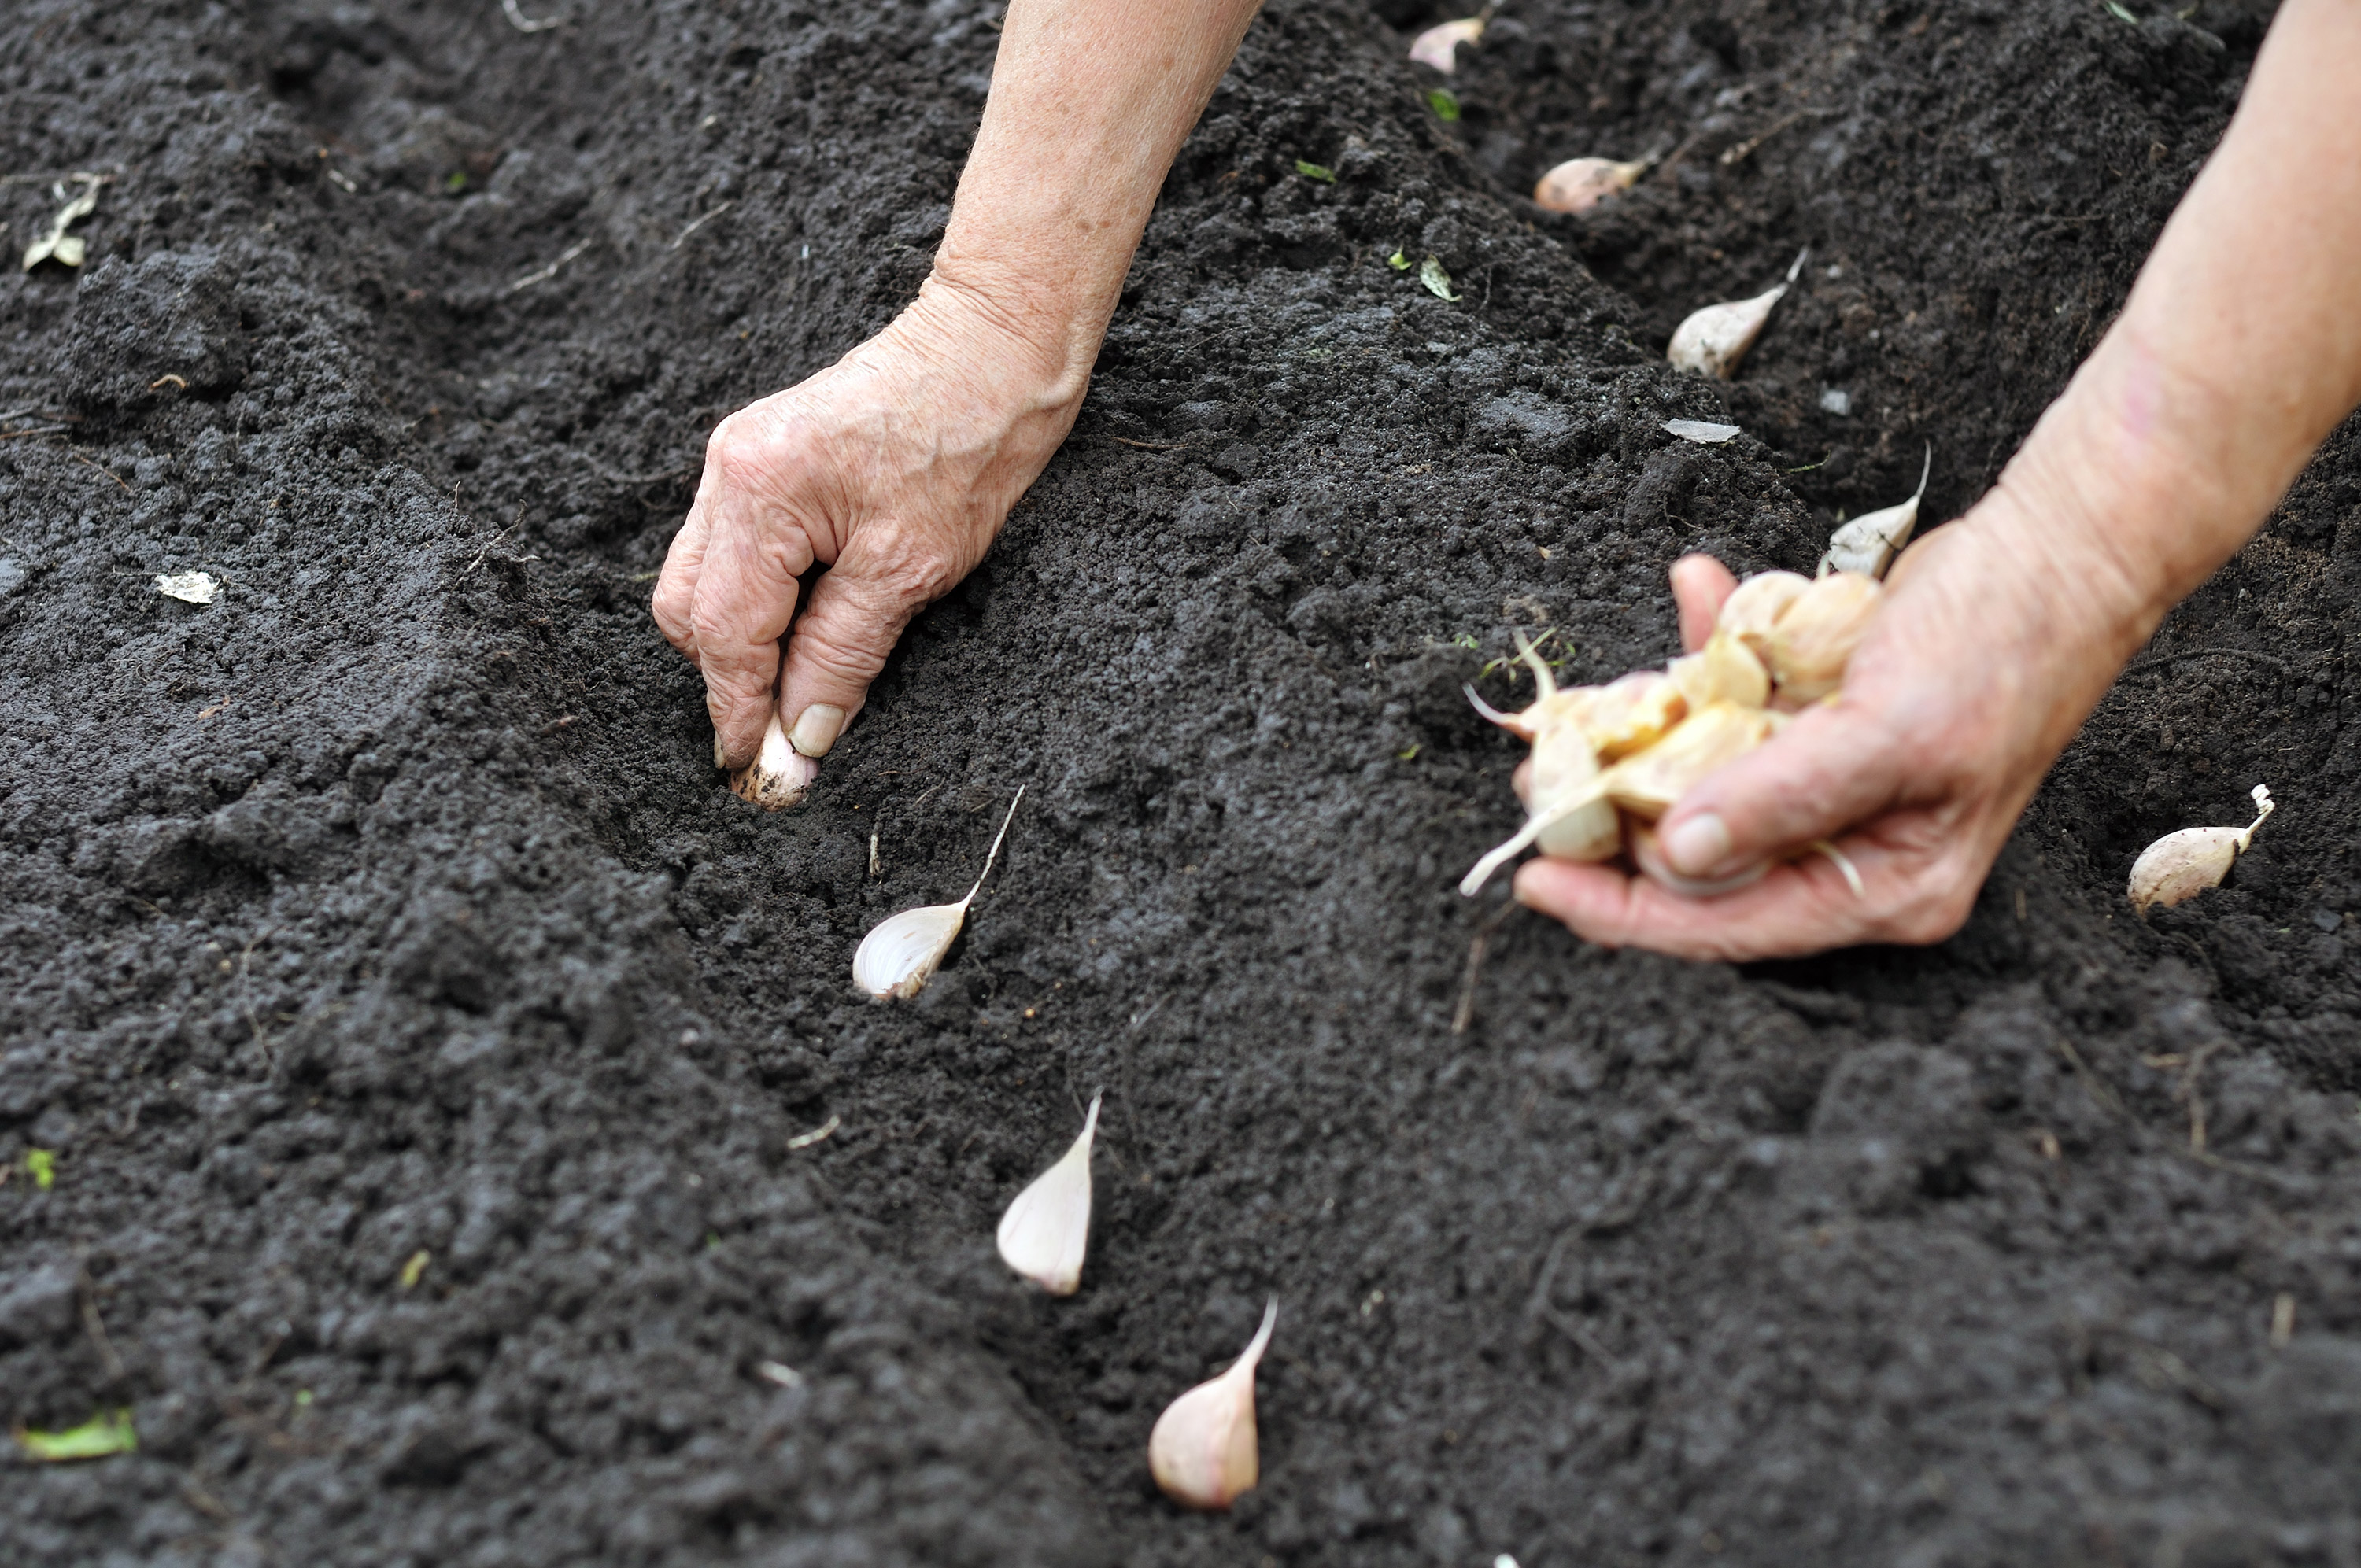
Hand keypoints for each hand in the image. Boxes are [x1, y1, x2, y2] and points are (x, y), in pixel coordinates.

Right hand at [651, 278, 1083, 784]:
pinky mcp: (765, 461)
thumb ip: (842, 654)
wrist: (996, 348)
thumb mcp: (910, 568)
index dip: (738, 710)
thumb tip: (800, 732)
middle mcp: (730, 472)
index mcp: (758, 492)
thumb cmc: (968, 442)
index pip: (725, 632)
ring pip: (706, 583)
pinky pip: (736, 552)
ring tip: (801, 685)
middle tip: (783, 736)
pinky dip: (761, 602)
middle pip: (691, 609)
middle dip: (728, 678)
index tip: (758, 771)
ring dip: (743, 642)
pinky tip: (808, 628)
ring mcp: (740, 461)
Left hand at [1510, 482, 2150, 959]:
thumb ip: (1783, 799)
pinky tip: (1691, 586)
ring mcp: (1832, 786)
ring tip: (1575, 712)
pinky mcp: (1818, 722)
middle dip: (1613, 820)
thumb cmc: (2002, 647)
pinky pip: (1735, 707)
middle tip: (1538, 780)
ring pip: (1704, 783)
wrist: (2063, 546)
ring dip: (1642, 737)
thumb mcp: (1889, 733)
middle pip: (1701, 862)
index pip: (1729, 925)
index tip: (1537, 879)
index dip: (1624, 911)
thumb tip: (1678, 855)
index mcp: (1885, 887)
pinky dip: (1703, 656)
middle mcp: (1853, 849)